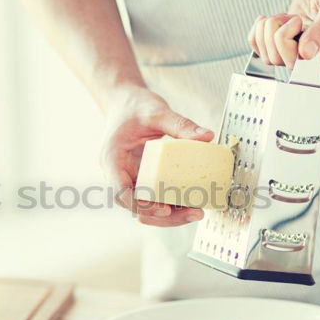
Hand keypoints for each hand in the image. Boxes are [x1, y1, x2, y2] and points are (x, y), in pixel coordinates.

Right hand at [101, 85, 213, 226]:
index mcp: (113, 159)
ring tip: (197, 211)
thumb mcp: (157, 111)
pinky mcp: (143, 180)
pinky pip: (155, 198)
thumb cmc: (134, 107)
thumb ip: (180, 124)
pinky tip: (192, 201)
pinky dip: (172, 203)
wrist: (125, 103)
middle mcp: (119, 175)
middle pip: (136, 207)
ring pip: (146, 208)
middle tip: (193, 212)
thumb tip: (207, 136)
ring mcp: (130, 179)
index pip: (120, 192)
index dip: (140, 205)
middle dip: (164, 216)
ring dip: (170, 215)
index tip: (164, 208)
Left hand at [248, 0, 319, 67]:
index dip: (288, 42)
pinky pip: (261, 50)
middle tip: (291, 16)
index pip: (299, 62)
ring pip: (268, 57)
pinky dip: (257, 34)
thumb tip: (306, 54)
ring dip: (266, 32)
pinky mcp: (285, 42)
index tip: (297, 19)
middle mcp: (315, 54)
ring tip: (283, 16)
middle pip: (279, 60)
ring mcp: (298, 48)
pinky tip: (268, 19)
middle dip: (275, 34)